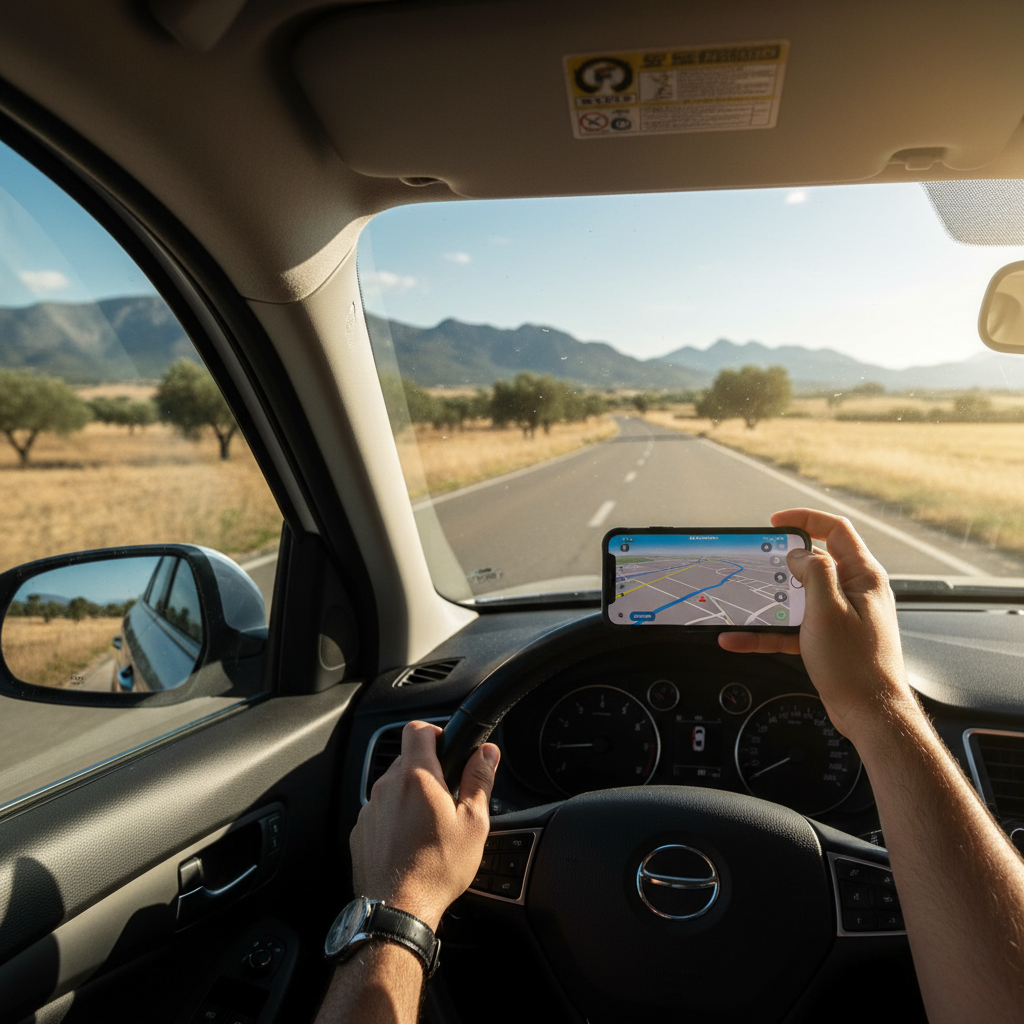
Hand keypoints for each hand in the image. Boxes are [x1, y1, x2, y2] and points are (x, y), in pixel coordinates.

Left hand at [349, 720, 498, 931]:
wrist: (398, 909)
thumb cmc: (437, 869)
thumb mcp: (473, 822)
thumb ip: (480, 780)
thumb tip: (487, 753)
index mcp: (416, 777)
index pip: (418, 729)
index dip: (434, 731)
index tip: (446, 747)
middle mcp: (387, 787)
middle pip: (406, 759)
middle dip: (426, 770)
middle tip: (446, 796)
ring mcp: (369, 809)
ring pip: (392, 787)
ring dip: (409, 795)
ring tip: (429, 825)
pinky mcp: (360, 831)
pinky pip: (379, 812)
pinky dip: (394, 818)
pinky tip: (410, 842)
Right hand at [718, 509, 913, 741]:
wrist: (870, 713)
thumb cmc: (857, 666)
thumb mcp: (828, 610)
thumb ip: (814, 573)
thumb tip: (799, 554)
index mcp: (863, 577)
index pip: (836, 530)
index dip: (805, 519)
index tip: (775, 522)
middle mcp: (855, 592)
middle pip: (814, 562)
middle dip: (782, 562)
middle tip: (758, 562)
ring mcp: (841, 615)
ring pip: (798, 596)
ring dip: (769, 599)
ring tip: (744, 600)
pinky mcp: (828, 638)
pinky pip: (792, 627)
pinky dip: (767, 631)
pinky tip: (740, 638)